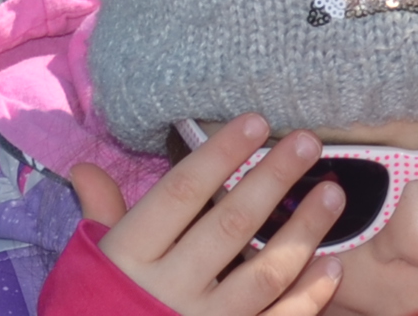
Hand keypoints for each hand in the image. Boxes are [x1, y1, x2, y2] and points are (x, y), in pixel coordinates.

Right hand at [69, 114, 345, 315]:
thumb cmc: (95, 311)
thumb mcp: (91, 266)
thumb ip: (101, 215)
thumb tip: (85, 167)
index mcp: (131, 258)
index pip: (181, 192)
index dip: (220, 154)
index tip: (256, 122)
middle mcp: (168, 290)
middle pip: (230, 225)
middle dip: (273, 180)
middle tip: (309, 143)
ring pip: (263, 274)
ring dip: (303, 232)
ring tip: (332, 194)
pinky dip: (308, 297)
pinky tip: (332, 265)